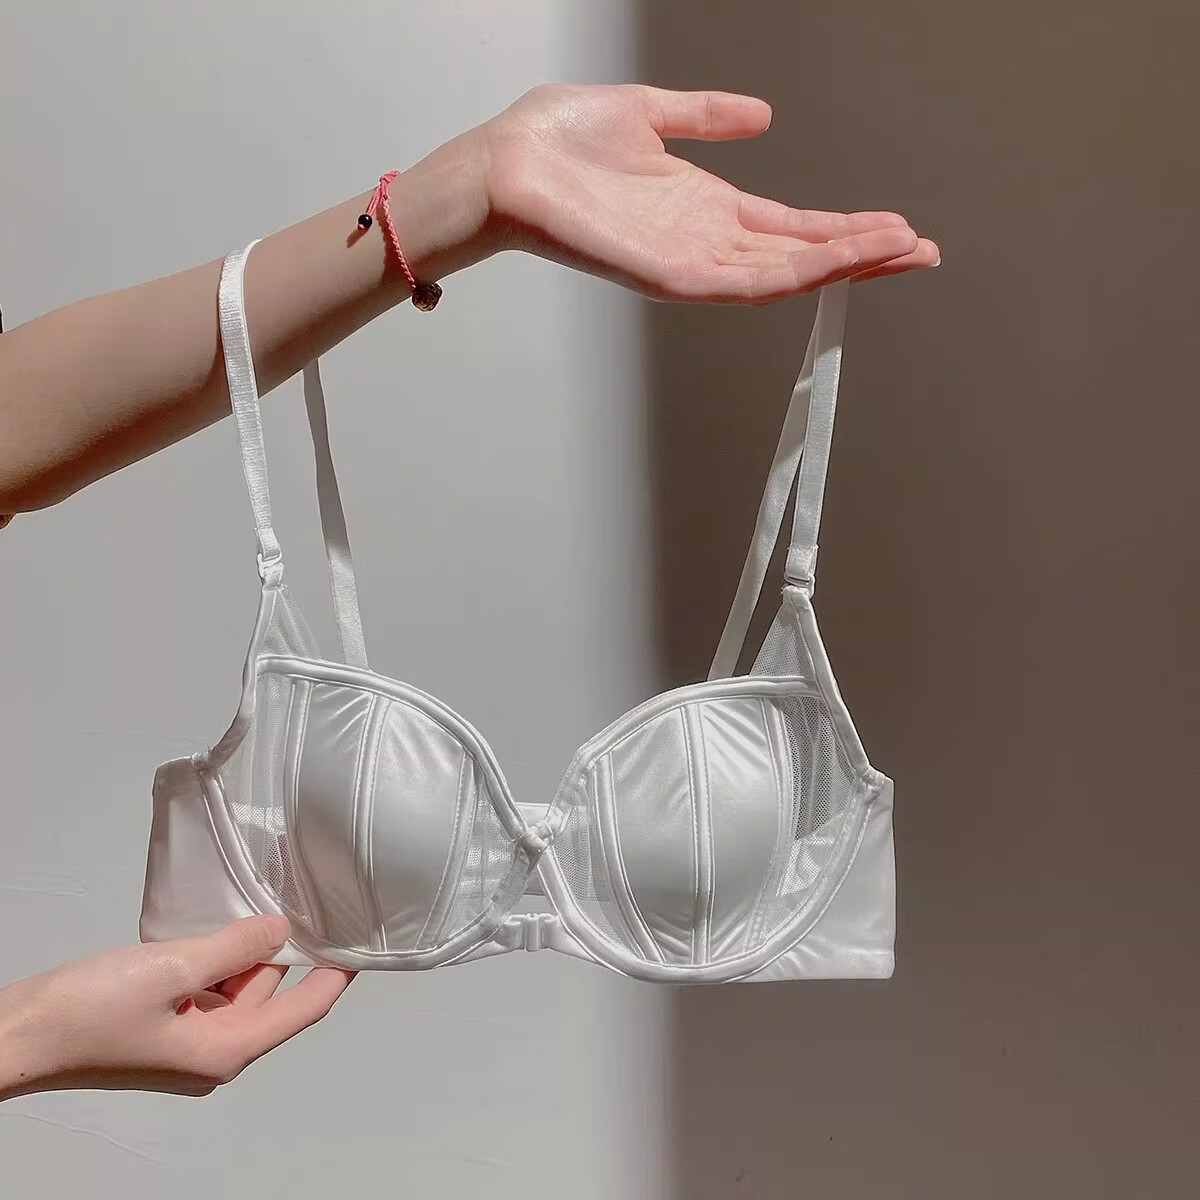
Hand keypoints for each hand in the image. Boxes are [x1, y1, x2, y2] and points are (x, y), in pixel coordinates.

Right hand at [0, 915, 352, 1098]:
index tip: (361, 938)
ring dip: (248, 951)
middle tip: (309, 900)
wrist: (16, 1035)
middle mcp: (212, 1053)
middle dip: (288, 952)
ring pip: (237, 989)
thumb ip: (233, 947)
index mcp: (225, 1051)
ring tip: (266, 901)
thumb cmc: (89, 1011)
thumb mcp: (172, 968)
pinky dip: (217, 959)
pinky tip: (218, 923)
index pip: (304, 1010)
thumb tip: (280, 930)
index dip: (335, 974)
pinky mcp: (160, 1026)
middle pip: (271, 996)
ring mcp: (185, 1041)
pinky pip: (206, 989)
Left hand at [471, 83, 937, 302]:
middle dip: (863, 256)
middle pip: (799, 257)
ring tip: (902, 252)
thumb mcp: (649, 115)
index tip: (895, 226)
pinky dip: (798, 272)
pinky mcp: (668, 278)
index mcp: (702, 209)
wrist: (502, 164)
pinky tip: (841, 261)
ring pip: (784, 275)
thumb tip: (761, 116)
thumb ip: (706, 117)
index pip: (789, 226)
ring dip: (845, 265)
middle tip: (922, 251)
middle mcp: (703, 244)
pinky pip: (745, 283)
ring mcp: (688, 266)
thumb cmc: (557, 143)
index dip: (844, 228)